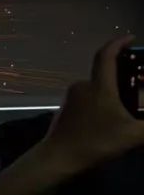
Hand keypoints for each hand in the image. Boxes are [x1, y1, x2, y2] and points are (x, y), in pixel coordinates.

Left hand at [37, 36, 143, 174]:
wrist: (58, 156)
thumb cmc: (95, 142)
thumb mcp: (132, 135)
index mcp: (98, 86)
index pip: (106, 55)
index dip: (118, 43)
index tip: (131, 37)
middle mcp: (83, 86)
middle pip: (105, 71)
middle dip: (124, 73)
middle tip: (142, 80)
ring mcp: (72, 96)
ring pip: (98, 86)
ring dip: (115, 89)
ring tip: (132, 102)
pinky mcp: (67, 107)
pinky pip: (90, 96)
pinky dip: (104, 99)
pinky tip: (114, 115)